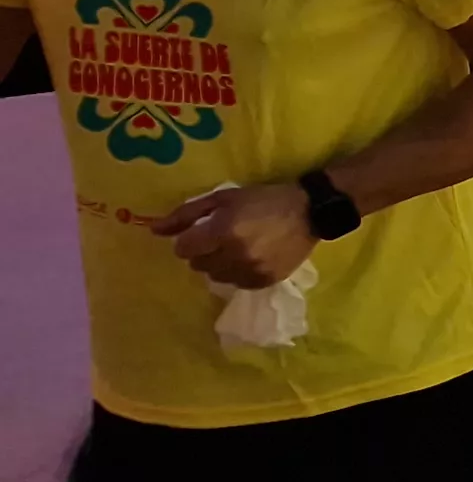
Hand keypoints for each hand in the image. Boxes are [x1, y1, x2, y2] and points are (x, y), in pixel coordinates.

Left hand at [158, 185, 318, 288]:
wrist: (310, 212)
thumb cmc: (263, 199)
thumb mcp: (223, 198)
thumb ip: (186, 214)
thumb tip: (153, 229)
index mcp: (222, 230)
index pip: (183, 249)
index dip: (190, 240)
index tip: (203, 232)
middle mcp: (234, 254)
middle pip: (196, 264)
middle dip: (204, 252)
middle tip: (223, 239)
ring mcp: (250, 270)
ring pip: (215, 276)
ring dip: (220, 264)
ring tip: (238, 249)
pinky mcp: (263, 281)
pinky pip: (236, 283)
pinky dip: (238, 272)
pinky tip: (252, 257)